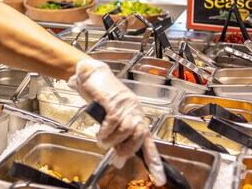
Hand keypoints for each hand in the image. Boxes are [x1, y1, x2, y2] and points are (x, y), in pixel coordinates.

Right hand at [68, 59, 165, 185]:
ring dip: (113, 141)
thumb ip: (116, 130)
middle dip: (126, 150)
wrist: (92, 73)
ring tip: (103, 142)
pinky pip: (113, 121)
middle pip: (139, 135)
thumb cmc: (101, 94)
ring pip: (126, 129)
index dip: (154, 161)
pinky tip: (100, 134)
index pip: (148, 141)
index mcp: (136, 115)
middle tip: (116, 159)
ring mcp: (125, 105)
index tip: (159, 178)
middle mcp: (134, 110)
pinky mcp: (113, 100)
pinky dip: (106, 131)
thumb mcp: (111, 113)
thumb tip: (116, 152)